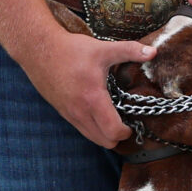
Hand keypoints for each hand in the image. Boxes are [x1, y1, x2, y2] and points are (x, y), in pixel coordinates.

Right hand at [17, 24, 159, 147]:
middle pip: (104, 141)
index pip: (113, 132)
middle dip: (117, 136)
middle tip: (124, 122)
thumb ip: (129, 51)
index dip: (126, 132)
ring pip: (92, 138)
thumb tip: (153, 52)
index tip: (131, 122)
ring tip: (112, 117)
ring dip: (104, 133)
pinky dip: (92, 127)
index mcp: (93, 99)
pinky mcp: (62, 112)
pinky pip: (81, 129)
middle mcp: (80, 112)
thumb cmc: (70, 49)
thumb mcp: (103, 49)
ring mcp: (69, 114)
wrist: (38, 50)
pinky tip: (96, 111)